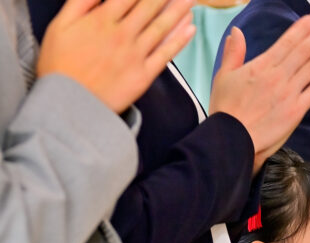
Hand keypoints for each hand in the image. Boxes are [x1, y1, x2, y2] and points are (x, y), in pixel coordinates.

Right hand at [37, 0, 194, 112]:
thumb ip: (81, 1)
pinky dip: (179, 41)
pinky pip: (165, 55)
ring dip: (178, 10)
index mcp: (102, 19)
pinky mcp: (143, 76)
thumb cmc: (59, 65)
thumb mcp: (61, 25)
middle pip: (149, 6)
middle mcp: (123, 34)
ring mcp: (135, 55)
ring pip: (161, 27)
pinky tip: (190, 28)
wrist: (69, 105)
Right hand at [209, 14, 309, 172]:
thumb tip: (236, 32)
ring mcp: (289, 93)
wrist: (232, 139)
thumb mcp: (224, 76)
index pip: (288, 41)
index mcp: (262, 65)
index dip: (305, 27)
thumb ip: (233, 52)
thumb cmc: (226, 111)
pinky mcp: (296, 111)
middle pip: (304, 49)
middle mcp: (279, 76)